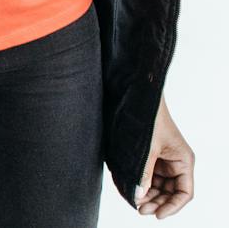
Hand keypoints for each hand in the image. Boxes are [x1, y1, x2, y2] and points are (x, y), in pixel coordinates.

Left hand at [137, 96, 195, 216]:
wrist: (135, 96)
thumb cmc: (148, 118)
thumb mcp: (147, 148)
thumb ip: (143, 173)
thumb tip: (138, 197)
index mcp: (183, 161)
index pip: (184, 193)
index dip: (172, 206)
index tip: (158, 215)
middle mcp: (174, 163)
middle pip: (169, 192)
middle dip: (156, 202)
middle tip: (139, 209)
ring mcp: (160, 160)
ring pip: (156, 186)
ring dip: (146, 195)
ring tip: (133, 201)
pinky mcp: (147, 157)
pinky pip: (145, 176)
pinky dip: (138, 183)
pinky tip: (128, 189)